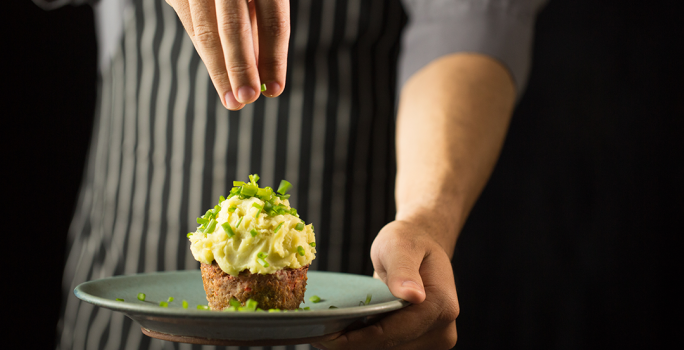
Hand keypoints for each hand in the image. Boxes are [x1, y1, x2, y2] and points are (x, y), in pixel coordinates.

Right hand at [166, 0, 289, 109]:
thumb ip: (258, 24)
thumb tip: (265, 71)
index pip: (272, 20)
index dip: (274, 58)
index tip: (275, 90)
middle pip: (234, 26)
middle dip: (241, 68)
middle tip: (247, 100)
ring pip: (205, 30)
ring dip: (219, 70)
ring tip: (232, 100)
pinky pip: (191, 24)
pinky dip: (205, 51)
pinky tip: (219, 74)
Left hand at [313, 220, 459, 349]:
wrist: (423, 246)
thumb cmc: (409, 241)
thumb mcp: (400, 244)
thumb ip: (403, 269)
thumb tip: (413, 296)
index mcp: (441, 306)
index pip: (391, 334)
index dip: (354, 340)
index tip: (321, 336)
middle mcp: (442, 332)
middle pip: (388, 348)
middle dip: (351, 344)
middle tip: (316, 334)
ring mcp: (434, 341)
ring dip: (357, 345)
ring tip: (328, 331)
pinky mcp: (422, 345)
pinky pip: (389, 349)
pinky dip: (366, 343)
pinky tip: (346, 331)